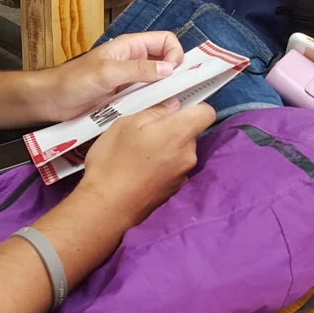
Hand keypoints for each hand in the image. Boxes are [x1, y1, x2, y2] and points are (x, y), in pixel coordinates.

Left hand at [23, 31, 184, 122]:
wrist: (52, 101)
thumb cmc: (74, 81)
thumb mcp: (107, 73)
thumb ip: (137, 70)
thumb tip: (169, 69)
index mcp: (131, 47)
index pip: (166, 41)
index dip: (175, 54)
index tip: (174, 74)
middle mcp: (135, 61)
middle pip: (167, 62)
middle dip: (175, 75)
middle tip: (178, 93)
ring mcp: (131, 80)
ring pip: (159, 82)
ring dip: (165, 91)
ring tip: (168, 106)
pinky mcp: (127, 97)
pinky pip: (148, 97)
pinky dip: (154, 103)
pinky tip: (155, 113)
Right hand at [77, 99, 215, 223]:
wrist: (106, 207)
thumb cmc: (114, 161)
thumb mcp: (127, 124)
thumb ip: (155, 111)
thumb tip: (173, 106)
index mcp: (180, 133)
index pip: (207, 113)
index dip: (194, 106)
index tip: (175, 108)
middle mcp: (188, 155)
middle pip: (190, 133)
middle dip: (173, 129)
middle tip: (145, 131)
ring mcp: (183, 175)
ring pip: (180, 151)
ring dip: (166, 148)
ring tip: (139, 153)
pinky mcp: (174, 190)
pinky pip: (173, 168)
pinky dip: (162, 165)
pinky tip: (140, 170)